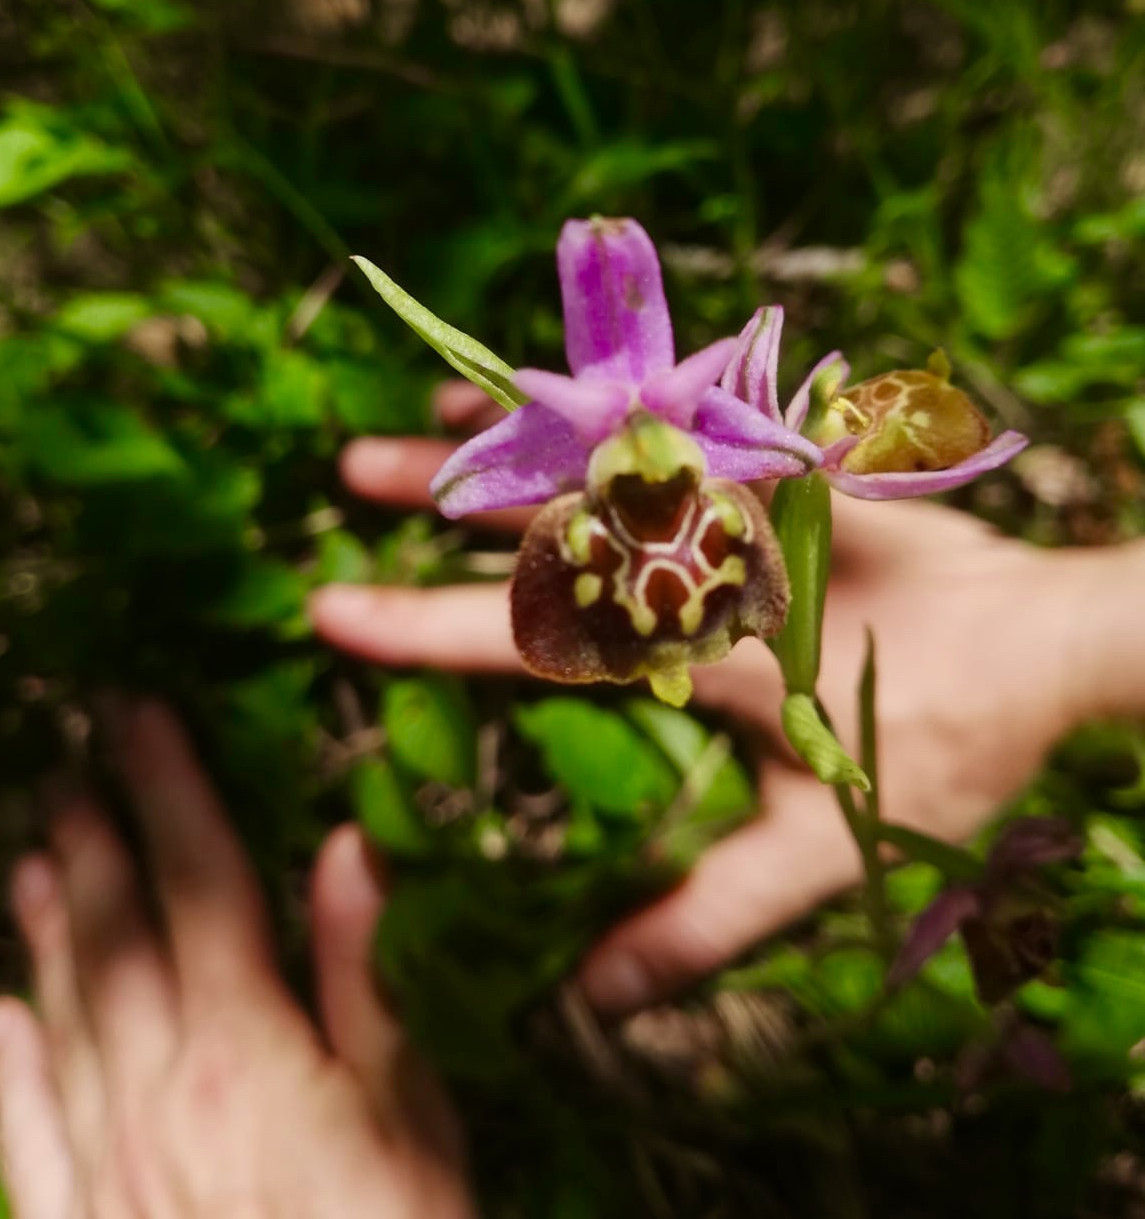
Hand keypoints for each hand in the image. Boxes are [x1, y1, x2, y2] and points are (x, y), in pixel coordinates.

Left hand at [0, 701, 473, 1218]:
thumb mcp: (418, 1122)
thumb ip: (369, 982)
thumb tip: (349, 847)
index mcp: (248, 1054)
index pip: (199, 888)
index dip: (166, 792)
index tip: (140, 714)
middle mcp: (157, 1096)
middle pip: (115, 940)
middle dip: (93, 839)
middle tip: (70, 760)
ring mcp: (106, 1171)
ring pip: (63, 1020)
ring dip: (47, 929)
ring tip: (34, 853)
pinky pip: (27, 1139)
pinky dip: (10, 1069)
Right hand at [312, 385, 1109, 1013]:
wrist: (1054, 636)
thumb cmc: (940, 736)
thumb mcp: (821, 845)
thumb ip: (707, 915)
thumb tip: (594, 994)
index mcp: (688, 637)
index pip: (525, 629)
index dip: (417, 622)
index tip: (328, 608)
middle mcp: (701, 545)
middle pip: (550, 507)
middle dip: (438, 491)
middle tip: (347, 468)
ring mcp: (744, 489)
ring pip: (601, 444)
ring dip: (506, 428)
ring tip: (422, 407)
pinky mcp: (784, 461)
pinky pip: (674, 414)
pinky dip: (602, 399)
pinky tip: (558, 388)